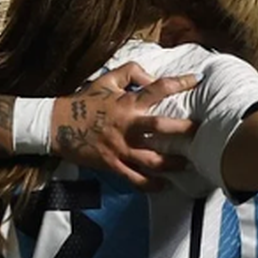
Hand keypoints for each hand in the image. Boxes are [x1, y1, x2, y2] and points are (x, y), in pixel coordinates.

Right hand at [51, 63, 199, 188]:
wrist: (56, 125)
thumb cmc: (83, 102)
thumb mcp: (105, 80)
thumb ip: (130, 72)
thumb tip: (152, 76)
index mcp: (127, 103)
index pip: (158, 89)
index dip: (180, 83)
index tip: (197, 80)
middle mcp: (127, 125)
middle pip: (161, 127)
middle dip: (184, 130)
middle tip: (202, 132)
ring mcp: (120, 147)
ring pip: (152, 158)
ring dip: (173, 163)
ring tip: (188, 164)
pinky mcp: (112, 164)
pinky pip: (135, 178)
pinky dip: (151, 184)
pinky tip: (164, 185)